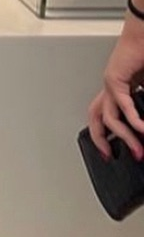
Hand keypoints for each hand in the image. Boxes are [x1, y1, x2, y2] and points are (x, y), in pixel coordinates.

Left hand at [88, 13, 143, 157]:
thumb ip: (143, 103)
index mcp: (117, 89)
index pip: (104, 116)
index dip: (104, 135)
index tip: (111, 152)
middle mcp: (110, 88)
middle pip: (97, 120)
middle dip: (103, 141)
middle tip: (113, 158)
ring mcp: (111, 84)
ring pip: (110, 118)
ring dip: (125, 137)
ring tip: (139, 150)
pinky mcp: (115, 78)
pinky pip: (123, 105)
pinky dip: (134, 120)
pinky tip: (143, 130)